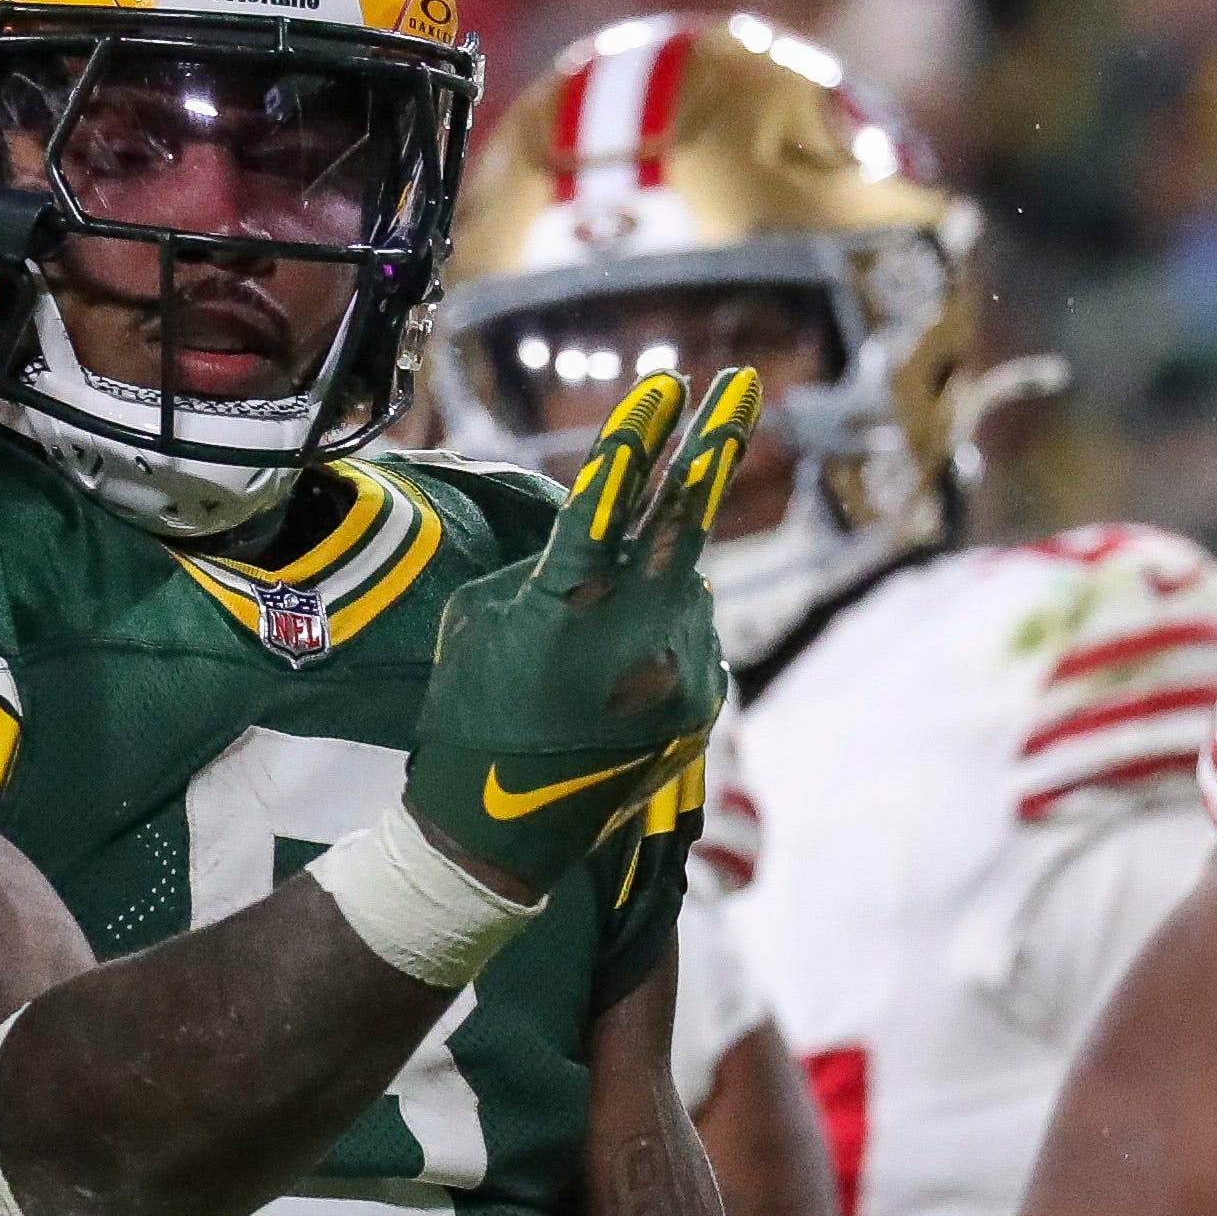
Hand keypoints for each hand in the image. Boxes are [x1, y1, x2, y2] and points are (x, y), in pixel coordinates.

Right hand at [406, 366, 753, 890]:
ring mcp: (680, 670)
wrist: (499, 834)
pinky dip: (665, 628)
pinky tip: (624, 661)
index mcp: (569, 601)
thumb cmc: (469, 712)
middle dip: (720, 439)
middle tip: (747, 381)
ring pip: (688, 581)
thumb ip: (552, 563)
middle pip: (689, 514)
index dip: (642, 433)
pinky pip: (692, 636)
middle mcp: (638, 631)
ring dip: (660, 574)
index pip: (613, 493)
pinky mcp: (702, 706)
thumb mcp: (482, 615)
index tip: (669, 383)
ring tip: (606, 624)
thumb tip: (615, 533)